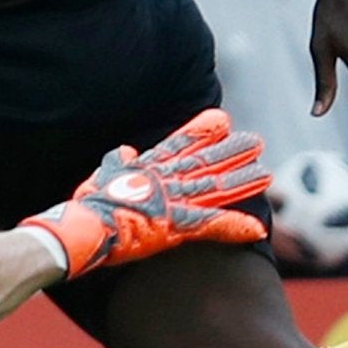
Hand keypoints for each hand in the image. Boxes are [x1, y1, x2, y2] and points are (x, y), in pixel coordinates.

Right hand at [19, 111, 271, 277]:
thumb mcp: (100, 176)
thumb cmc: (85, 207)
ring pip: (215, 189)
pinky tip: (256, 227)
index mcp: (146, 168)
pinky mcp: (176, 224)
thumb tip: (125, 150)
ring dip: (241, 182)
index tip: (221, 119)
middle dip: (231, 152)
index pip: (179, 144)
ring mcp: (172, 200)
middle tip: (256, 141)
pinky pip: (212, 225)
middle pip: (205, 162)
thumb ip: (117, 163)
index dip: (201, 131)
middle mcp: (164, 179)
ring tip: (265, 174)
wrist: (82, 228)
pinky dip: (234, 227)